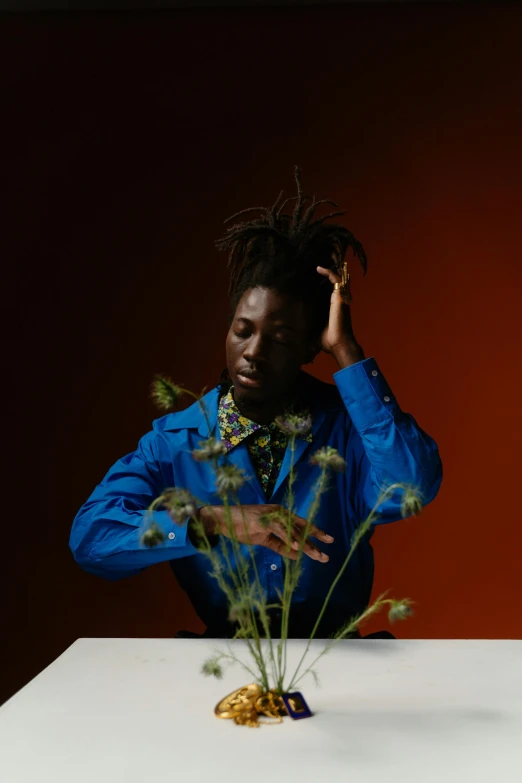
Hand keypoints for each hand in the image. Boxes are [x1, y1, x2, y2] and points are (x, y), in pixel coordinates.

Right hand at [199, 504, 332, 562]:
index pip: (302, 525)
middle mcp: (280, 513)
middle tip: (326, 554)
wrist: (224, 520)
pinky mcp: (265, 519)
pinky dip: (289, 538)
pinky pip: (280, 529)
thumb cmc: (244, 528)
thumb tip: (297, 555)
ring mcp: (273, 515)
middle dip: (315, 541)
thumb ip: (281, 546)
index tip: (328, 540)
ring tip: (316, 556)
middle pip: (302, 528)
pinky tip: (297, 548)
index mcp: (281, 516)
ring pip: (294, 530)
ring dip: (305, 544)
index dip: (315, 533)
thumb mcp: (266, 540)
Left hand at [317, 264, 364, 367]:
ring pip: (337, 276)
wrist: (338, 345)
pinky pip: (336, 280)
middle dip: (329, 269)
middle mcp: (338, 299)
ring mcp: (340, 297)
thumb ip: (308, 326)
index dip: (323, 279)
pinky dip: (328, 273)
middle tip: (318, 261)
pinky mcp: (340, 297)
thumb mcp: (314, 330)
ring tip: (319, 260)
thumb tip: (293, 333)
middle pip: (335, 279)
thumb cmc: (328, 341)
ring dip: (329, 267)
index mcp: (333, 305)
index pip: (328, 288)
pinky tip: (318, 269)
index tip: (311, 273)